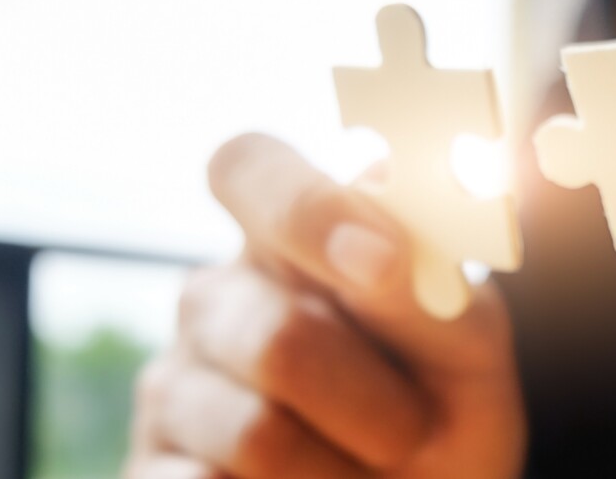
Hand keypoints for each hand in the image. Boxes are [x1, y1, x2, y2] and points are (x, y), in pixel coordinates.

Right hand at [124, 134, 525, 478]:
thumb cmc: (441, 414)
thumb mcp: (467, 347)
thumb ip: (428, 284)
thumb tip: (382, 227)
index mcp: (290, 239)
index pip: (247, 167)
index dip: (306, 209)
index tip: (383, 260)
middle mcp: (217, 299)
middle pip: (278, 336)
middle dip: (373, 401)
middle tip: (412, 430)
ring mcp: (171, 387)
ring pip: (257, 435)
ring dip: (341, 474)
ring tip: (361, 471)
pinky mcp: (148, 472)